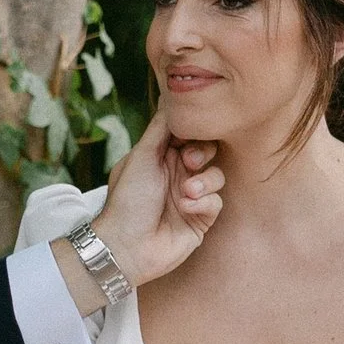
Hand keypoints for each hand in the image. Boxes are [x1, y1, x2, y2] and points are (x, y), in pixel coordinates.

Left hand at [88, 113, 223, 287]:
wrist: (126, 246)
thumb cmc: (127, 200)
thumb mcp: (142, 156)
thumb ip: (160, 127)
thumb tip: (171, 97)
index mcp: (161, 157)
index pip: (188, 134)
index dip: (193, 132)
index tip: (186, 136)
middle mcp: (177, 174)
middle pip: (207, 150)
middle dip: (202, 153)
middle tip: (189, 162)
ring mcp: (190, 197)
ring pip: (216, 176)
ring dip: (204, 181)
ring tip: (186, 192)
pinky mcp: (200, 219)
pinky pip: (216, 202)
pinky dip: (203, 203)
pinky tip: (186, 209)